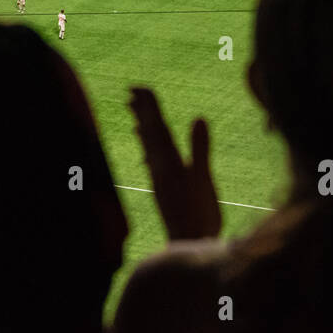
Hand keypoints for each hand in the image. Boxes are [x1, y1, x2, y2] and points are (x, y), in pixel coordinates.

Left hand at [128, 87, 220, 240]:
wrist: (189, 245)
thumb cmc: (198, 214)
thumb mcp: (202, 179)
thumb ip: (199, 149)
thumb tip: (198, 117)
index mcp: (169, 161)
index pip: (157, 126)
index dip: (149, 106)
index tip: (138, 87)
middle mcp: (161, 167)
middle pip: (150, 133)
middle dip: (142, 112)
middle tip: (131, 93)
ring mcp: (161, 179)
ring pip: (150, 149)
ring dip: (144, 129)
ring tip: (135, 117)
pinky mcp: (165, 190)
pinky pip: (154, 164)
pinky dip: (150, 153)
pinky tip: (147, 156)